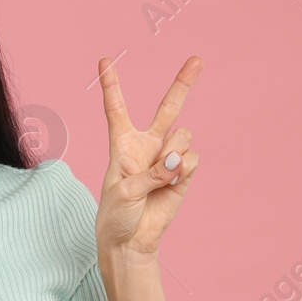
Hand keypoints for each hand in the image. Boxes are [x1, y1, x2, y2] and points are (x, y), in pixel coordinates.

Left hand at [95, 54, 202, 256]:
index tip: (104, 59)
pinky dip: (183, 170)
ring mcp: (168, 157)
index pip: (117, 109)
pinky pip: (192, 159)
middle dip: (183, 82)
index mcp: (122, 144)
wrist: (131, 242)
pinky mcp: (184, 173)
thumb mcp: (124, 192)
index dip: (111, 85)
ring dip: (173, 153)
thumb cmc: (117, 215)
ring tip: (160, 174)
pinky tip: (172, 183)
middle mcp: (148, 145)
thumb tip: (178, 160)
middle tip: (197, 58)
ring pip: (183, 136)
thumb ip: (151, 173)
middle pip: (168, 107)